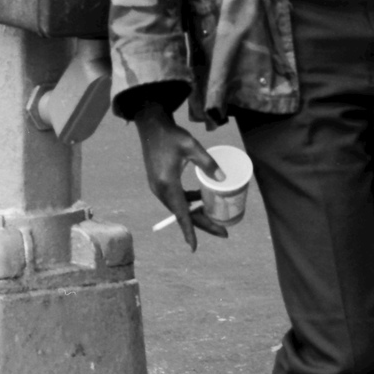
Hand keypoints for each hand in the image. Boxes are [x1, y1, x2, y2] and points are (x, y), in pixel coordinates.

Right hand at [134, 110, 226, 249]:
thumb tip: (223, 179)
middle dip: (203, 224)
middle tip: (224, 232)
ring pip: (179, 207)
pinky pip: (175, 199)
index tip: (194, 247)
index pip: (181, 213)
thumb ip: (207, 163)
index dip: (189, 231)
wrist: (150, 125)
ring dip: (195, 214)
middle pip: (182, 214)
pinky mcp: (159, 183)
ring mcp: (158, 187)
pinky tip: (200, 200)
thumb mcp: (191, 146)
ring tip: (215, 218)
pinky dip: (188, 203)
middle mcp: (160, 190)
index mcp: (167, 184)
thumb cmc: (171, 134)